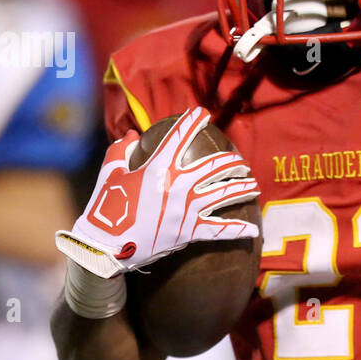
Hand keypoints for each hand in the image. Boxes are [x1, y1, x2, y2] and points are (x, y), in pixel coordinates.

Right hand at [55, 107, 259, 278]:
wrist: (106, 246)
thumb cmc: (105, 207)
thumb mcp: (109, 173)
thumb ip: (120, 150)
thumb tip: (131, 135)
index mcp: (158, 168)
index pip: (179, 137)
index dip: (193, 121)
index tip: (203, 112)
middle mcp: (179, 186)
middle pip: (214, 166)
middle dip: (231, 161)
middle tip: (240, 161)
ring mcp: (187, 209)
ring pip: (224, 194)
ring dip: (242, 187)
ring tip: (254, 184)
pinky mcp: (189, 231)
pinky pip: (218, 231)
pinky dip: (237, 231)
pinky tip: (254, 230)